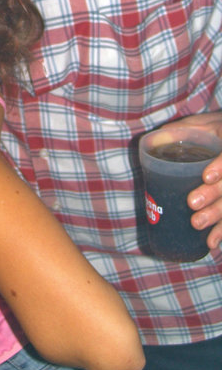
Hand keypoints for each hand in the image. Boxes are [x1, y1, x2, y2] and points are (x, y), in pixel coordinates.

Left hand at [161, 112, 221, 249]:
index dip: (221, 167)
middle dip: (213, 196)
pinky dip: (221, 231)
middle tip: (192, 204)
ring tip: (197, 225)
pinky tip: (210, 243)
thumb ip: (177, 133)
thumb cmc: (207, 131)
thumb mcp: (194, 126)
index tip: (206, 177)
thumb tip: (154, 143)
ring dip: (217, 218)